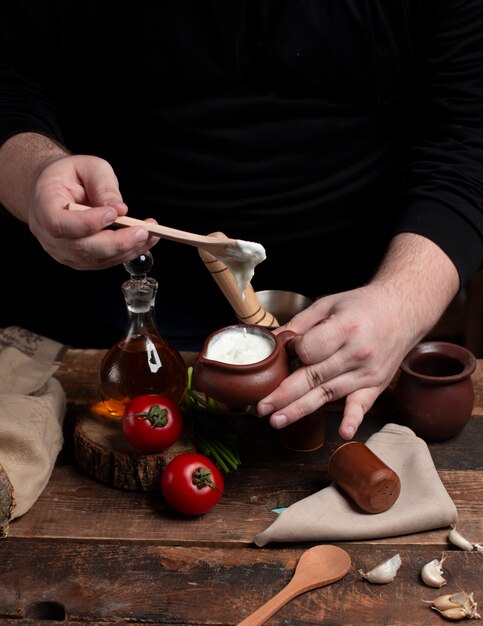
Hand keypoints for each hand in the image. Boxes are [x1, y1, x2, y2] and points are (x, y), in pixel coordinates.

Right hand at [28, 154, 158, 269]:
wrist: (54, 189)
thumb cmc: (69, 176)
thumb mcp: (88, 167)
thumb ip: (103, 185)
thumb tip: (120, 209)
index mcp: (44, 207)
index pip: (60, 224)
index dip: (87, 223)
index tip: (113, 214)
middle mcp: (50, 236)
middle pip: (82, 248)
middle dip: (117, 242)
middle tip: (143, 230)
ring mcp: (64, 251)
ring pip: (97, 259)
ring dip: (127, 249)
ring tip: (151, 234)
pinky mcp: (81, 259)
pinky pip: (105, 261)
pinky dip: (127, 253)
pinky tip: (144, 240)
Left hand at [257, 284, 411, 438]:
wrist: (403, 310)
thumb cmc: (363, 306)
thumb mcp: (329, 304)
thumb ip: (300, 323)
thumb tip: (272, 339)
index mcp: (344, 329)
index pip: (308, 350)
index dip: (293, 351)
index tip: (288, 349)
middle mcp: (357, 353)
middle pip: (313, 377)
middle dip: (284, 394)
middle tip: (262, 408)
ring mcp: (367, 372)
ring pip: (328, 394)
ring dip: (301, 409)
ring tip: (278, 420)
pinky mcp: (375, 385)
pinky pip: (362, 404)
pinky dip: (354, 419)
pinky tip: (344, 432)